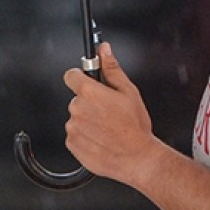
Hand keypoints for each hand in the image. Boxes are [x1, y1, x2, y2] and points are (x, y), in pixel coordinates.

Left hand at [62, 41, 159, 186]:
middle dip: (89, 103)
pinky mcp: (73, 145)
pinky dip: (85, 137)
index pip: (71, 75)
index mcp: (90, 93)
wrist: (138, 158)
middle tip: (108, 112)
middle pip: (76, 99)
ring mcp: (73, 128)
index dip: (79, 77)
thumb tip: (104, 50)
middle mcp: (77, 109)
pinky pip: (75, 136)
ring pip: (76, 118)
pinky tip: (102, 139)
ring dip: (87, 121)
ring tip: (107, 128)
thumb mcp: (129, 92)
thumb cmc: (135, 128)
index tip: (86, 82)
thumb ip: (112, 68)